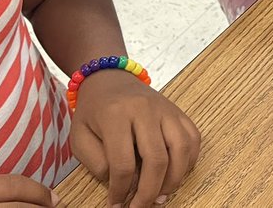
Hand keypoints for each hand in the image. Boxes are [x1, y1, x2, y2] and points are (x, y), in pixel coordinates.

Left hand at [70, 71, 199, 207]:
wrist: (109, 78)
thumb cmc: (93, 110)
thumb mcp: (80, 136)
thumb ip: (95, 162)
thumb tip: (119, 184)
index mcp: (115, 115)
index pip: (123, 164)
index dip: (120, 191)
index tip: (116, 205)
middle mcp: (144, 109)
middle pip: (156, 159)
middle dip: (148, 192)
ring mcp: (164, 108)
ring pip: (181, 149)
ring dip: (173, 180)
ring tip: (160, 196)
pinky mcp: (177, 110)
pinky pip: (192, 138)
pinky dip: (188, 161)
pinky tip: (175, 174)